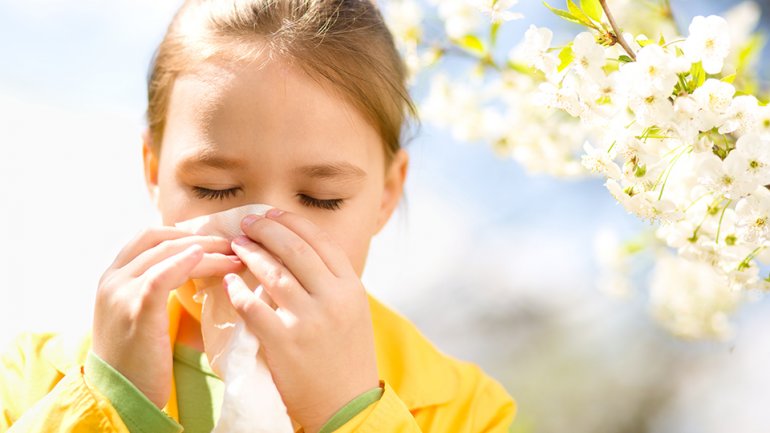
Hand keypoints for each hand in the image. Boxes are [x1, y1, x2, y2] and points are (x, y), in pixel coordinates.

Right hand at [92, 227, 243, 407]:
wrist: (119, 397)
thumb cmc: (136, 360)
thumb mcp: (139, 315)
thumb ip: (155, 289)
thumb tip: (193, 268)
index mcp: (112, 277)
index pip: (148, 236)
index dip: (183, 232)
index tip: (214, 240)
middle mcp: (112, 279)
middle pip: (160, 239)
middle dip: (201, 238)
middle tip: (233, 245)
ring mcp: (121, 292)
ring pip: (167, 253)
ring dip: (206, 250)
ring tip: (235, 257)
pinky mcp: (136, 310)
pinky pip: (161, 275)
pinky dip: (185, 262)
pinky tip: (207, 258)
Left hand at [224, 209, 378, 432]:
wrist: (347, 405)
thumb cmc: (347, 357)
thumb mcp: (352, 312)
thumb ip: (332, 282)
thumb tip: (299, 250)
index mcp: (351, 287)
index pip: (320, 241)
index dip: (292, 222)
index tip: (271, 214)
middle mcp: (333, 298)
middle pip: (295, 250)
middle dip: (267, 230)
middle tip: (247, 223)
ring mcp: (309, 320)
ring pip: (273, 273)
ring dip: (250, 254)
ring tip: (236, 245)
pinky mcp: (285, 342)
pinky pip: (253, 306)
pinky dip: (238, 290)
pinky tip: (229, 281)